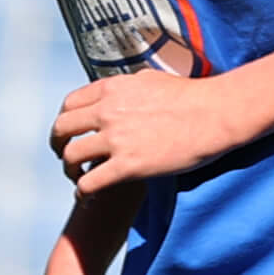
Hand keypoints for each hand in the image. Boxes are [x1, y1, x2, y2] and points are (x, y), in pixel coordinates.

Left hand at [51, 70, 243, 196]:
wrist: (215, 114)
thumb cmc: (192, 96)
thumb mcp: (151, 79)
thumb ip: (127, 87)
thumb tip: (121, 91)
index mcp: (111, 89)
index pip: (69, 104)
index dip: (64, 120)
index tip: (69, 132)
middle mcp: (107, 111)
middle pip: (61, 129)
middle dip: (58, 145)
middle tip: (63, 155)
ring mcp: (116, 139)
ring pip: (71, 156)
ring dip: (69, 169)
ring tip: (77, 177)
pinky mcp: (129, 166)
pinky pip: (90, 182)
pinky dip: (82, 191)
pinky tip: (85, 195)